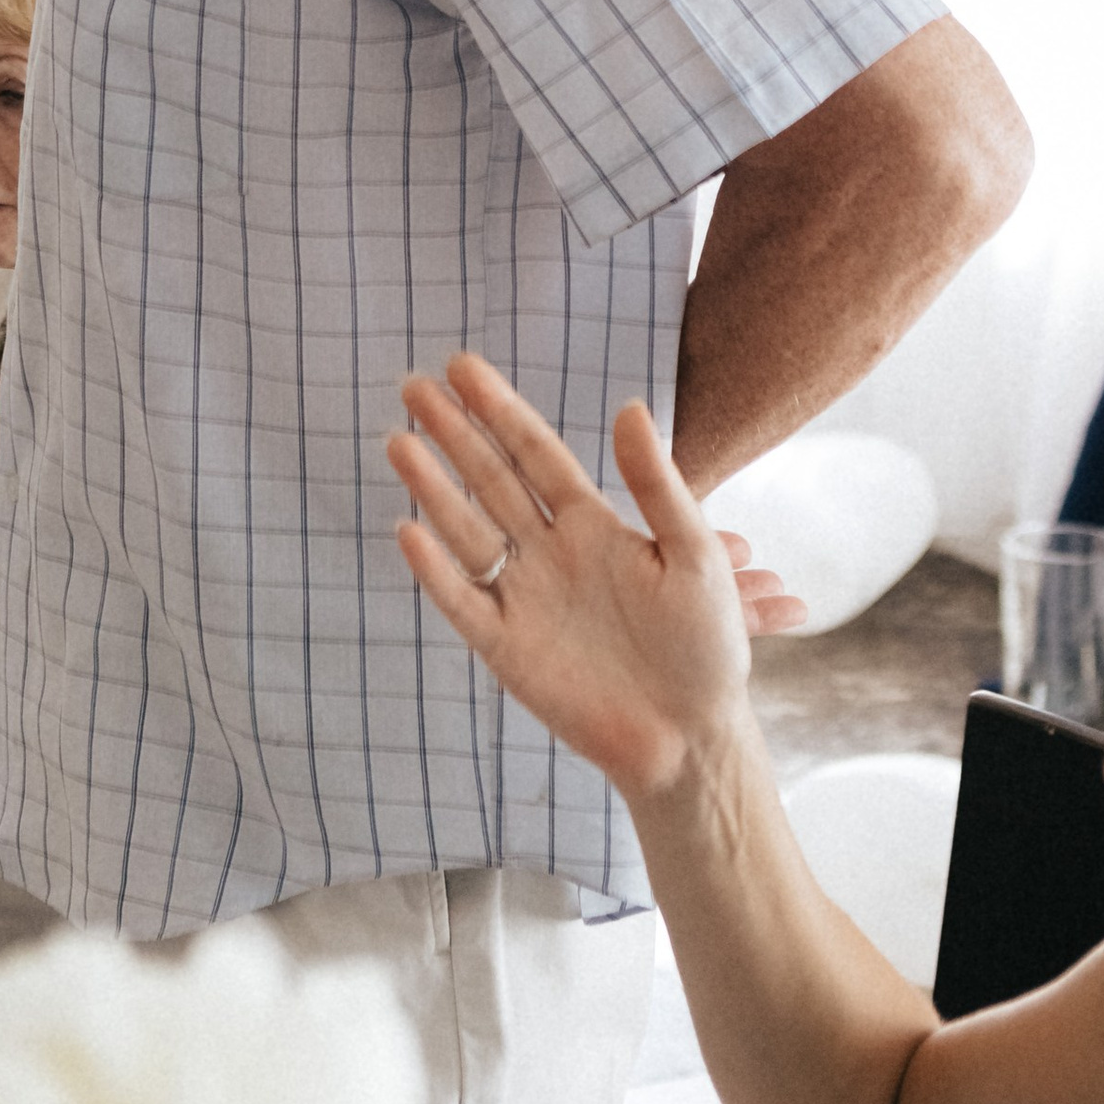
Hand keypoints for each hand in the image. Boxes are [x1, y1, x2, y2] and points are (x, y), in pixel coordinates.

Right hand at [388, 354, 761, 804]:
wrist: (694, 738)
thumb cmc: (706, 647)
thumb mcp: (695, 554)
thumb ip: (657, 485)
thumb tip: (628, 405)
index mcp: (593, 524)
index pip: (534, 452)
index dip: (498, 410)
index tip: (462, 366)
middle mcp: (550, 553)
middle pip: (490, 480)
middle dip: (453, 434)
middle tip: (412, 386)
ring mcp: (525, 599)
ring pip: (467, 531)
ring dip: (433, 489)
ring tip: (397, 442)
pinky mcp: (509, 650)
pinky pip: (463, 602)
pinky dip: (434, 570)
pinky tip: (408, 531)